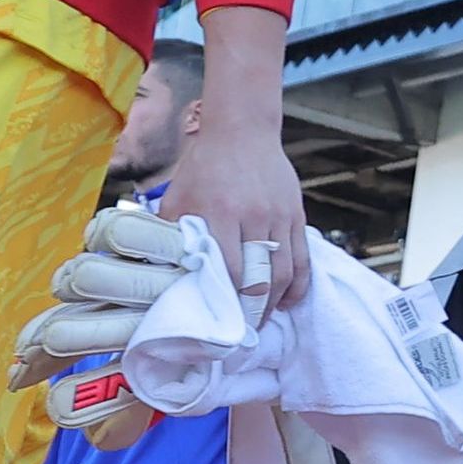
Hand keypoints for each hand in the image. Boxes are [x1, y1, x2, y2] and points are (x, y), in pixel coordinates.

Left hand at [156, 120, 305, 324]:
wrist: (242, 131)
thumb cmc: (203, 167)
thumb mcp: (178, 196)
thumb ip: (171, 233)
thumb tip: (159, 271)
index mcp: (219, 213)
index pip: (228, 271)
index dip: (225, 303)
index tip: (218, 326)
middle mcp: (253, 216)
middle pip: (260, 278)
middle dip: (252, 311)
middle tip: (241, 332)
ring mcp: (278, 216)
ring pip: (284, 273)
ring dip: (274, 302)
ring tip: (262, 319)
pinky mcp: (296, 215)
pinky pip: (303, 258)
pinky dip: (298, 285)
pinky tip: (289, 300)